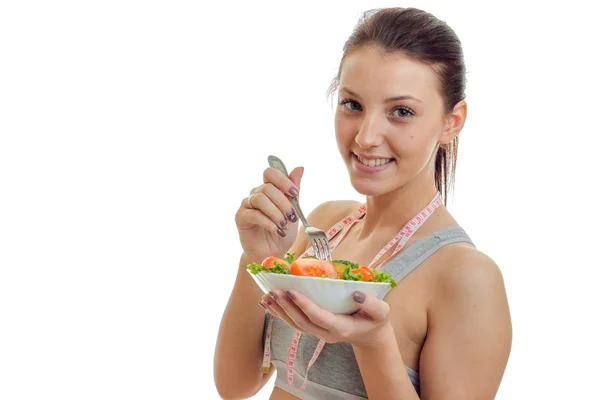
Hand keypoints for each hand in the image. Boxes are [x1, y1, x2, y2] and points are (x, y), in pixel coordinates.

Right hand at [235, 166, 303, 261]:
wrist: (272, 253)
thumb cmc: (282, 231)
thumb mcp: (293, 211)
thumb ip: (294, 191)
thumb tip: (300, 167)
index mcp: (269, 189)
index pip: (270, 173)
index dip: (283, 180)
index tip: (294, 193)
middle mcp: (256, 194)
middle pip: (267, 187)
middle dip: (283, 202)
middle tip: (292, 217)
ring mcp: (247, 205)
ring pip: (260, 199)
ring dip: (276, 213)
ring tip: (285, 225)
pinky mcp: (241, 217)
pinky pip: (254, 214)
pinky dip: (268, 222)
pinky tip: (277, 231)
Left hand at [260, 289, 390, 347]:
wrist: (370, 334)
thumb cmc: (375, 319)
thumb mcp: (381, 311)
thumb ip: (371, 303)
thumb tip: (356, 293)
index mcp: (341, 327)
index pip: (318, 317)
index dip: (304, 305)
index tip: (292, 291)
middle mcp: (326, 333)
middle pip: (301, 321)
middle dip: (285, 307)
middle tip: (273, 291)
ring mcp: (318, 333)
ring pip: (295, 324)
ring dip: (279, 311)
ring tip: (266, 296)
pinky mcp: (313, 328)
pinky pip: (294, 322)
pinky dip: (281, 313)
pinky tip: (269, 303)